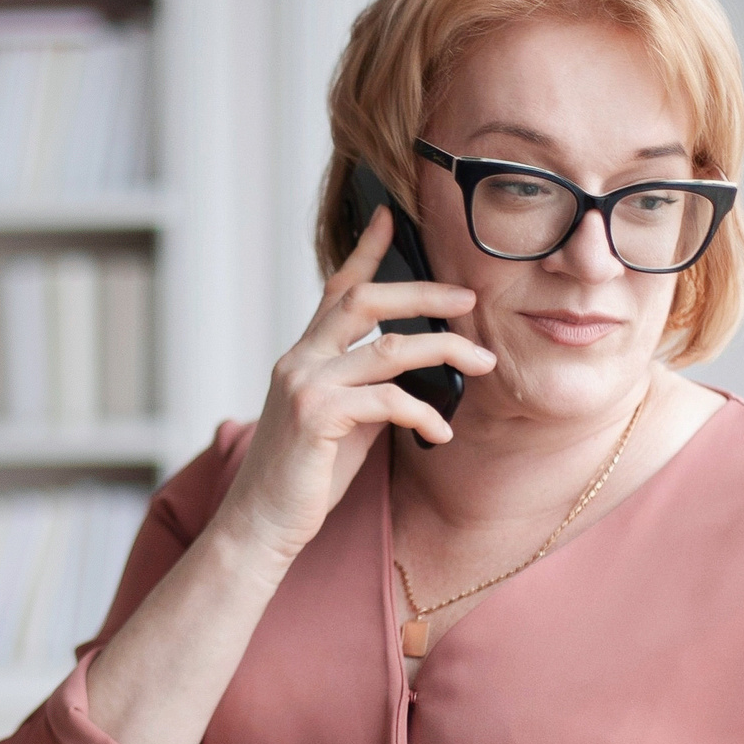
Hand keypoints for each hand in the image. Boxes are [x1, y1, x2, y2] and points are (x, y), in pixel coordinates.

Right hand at [210, 207, 497, 564]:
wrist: (261, 526)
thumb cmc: (304, 480)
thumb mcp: (339, 423)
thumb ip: (365, 389)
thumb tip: (413, 374)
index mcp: (303, 357)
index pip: (335, 290)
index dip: (364, 251)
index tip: (389, 217)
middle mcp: (300, 361)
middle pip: (365, 301)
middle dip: (424, 293)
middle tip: (469, 297)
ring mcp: (304, 385)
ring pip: (388, 348)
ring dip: (445, 351)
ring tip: (483, 362)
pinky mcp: (316, 416)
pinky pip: (388, 400)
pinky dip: (425, 413)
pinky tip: (443, 432)